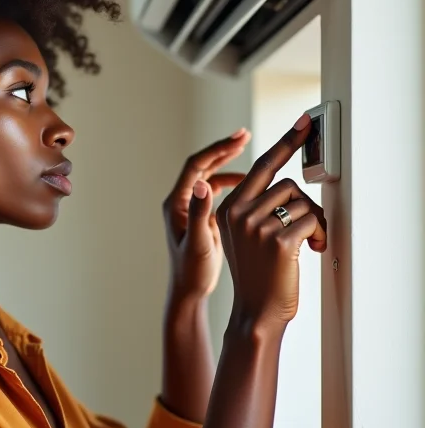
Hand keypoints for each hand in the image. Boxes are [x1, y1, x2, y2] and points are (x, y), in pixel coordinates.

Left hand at [164, 129, 249, 297]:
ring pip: (210, 177)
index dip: (219, 149)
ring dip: (228, 164)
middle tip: (246, 136)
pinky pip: (217, 191)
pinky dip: (232, 182)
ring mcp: (191, 209)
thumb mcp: (199, 243)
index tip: (241, 138)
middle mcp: (182, 202)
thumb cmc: (192, 272)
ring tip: (249, 153)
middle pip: (203, 166)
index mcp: (177, 203)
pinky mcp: (202, 218)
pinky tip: (250, 184)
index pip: (198, 165)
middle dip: (224, 150)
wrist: (189, 292)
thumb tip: (204, 186)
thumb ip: (200, 215)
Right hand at [213, 114, 327, 336]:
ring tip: (306, 241)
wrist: (256, 312)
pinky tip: (310, 249)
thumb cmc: (258, 274)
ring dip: (313, 220)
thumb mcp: (246, 236)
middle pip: (287, 183)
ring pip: (302, 201)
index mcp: (228, 208)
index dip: (287, 142)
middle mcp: (237, 213)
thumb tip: (288, 183)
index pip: (263, 166)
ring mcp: (256, 227)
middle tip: (314, 217)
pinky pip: (312, 220)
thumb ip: (258, 206)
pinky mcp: (278, 241)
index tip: (305, 122)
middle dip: (305, 203)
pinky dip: (318, 234)